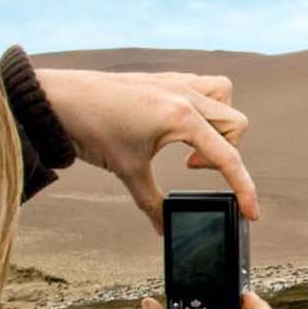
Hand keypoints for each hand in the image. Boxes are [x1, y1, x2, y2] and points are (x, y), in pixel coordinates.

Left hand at [36, 67, 259, 232]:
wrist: (56, 98)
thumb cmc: (90, 129)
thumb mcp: (126, 171)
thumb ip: (152, 204)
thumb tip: (164, 229)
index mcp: (181, 117)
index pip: (227, 156)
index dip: (244, 188)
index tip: (251, 213)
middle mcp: (185, 94)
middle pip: (235, 124)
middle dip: (225, 153)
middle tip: (191, 169)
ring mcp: (175, 82)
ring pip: (224, 96)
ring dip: (219, 123)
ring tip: (190, 143)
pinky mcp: (163, 78)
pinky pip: (202, 86)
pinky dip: (201, 108)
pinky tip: (176, 125)